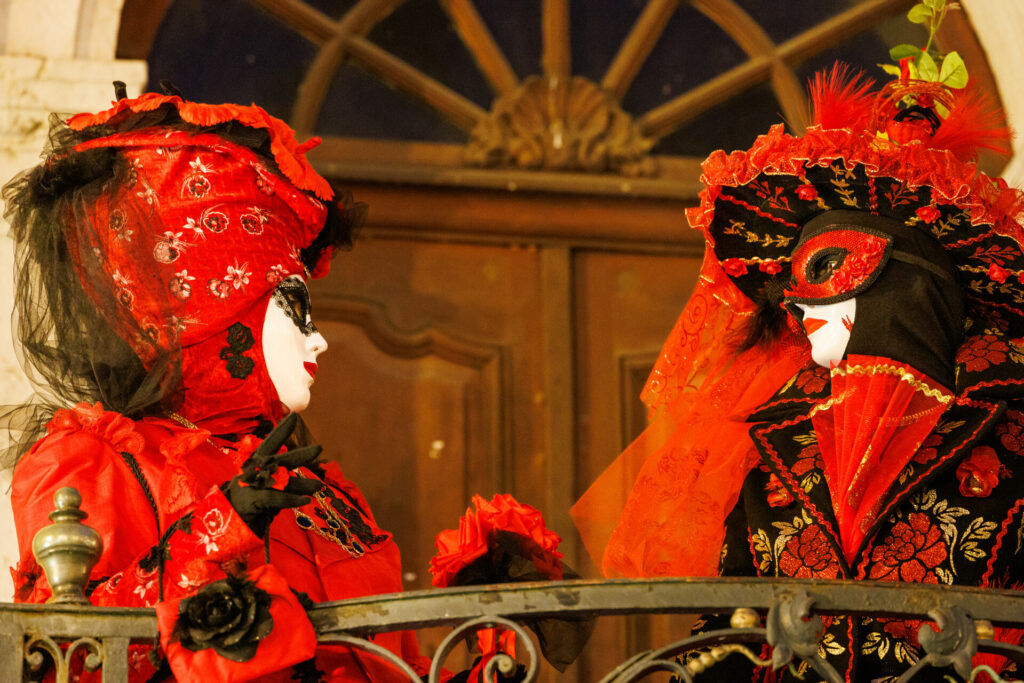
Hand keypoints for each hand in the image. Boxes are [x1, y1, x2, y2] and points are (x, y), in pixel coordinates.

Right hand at [224, 414, 322, 536]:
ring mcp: (253, 484)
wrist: (223, 522)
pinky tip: (305, 500)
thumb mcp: (263, 489)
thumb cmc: (245, 503)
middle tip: (319, 448)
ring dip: (303, 484)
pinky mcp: (253, 500)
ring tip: (319, 486)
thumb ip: (279, 483)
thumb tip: (303, 486)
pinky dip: (291, 499)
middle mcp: (254, 471)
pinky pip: (276, 498)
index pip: (269, 443)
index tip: (294, 416)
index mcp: (254, 464)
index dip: (281, 430)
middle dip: (300, 454)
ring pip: (282, 481)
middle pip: (279, 459)